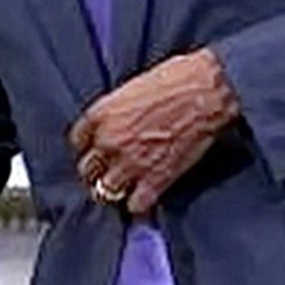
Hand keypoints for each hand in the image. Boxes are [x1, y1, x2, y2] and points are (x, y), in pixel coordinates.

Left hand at [69, 48, 239, 215]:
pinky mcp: (156, 180)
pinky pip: (135, 205)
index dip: (88, 145)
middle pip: (87, 169)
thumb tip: (118, 123)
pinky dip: (139, 204)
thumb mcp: (133, 87)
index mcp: (101, 114)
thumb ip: (117, 110)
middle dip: (97, 170)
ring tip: (123, 187)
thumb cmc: (177, 79)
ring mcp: (131, 163)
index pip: (77, 140)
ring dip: (114, 189)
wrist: (207, 92)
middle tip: (108, 171)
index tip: (96, 148)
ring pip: (105, 191)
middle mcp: (109, 141)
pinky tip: (144, 197)